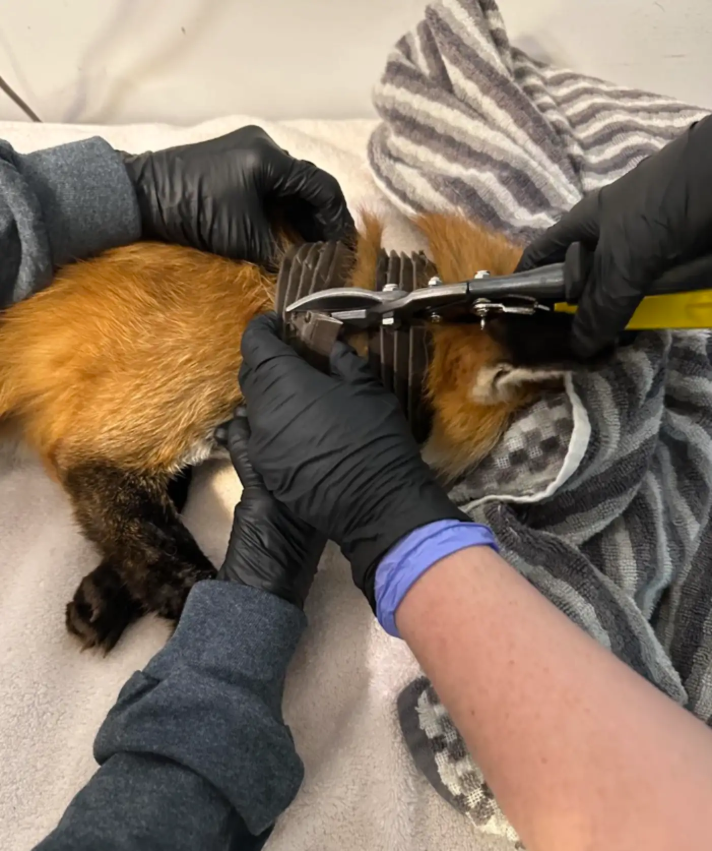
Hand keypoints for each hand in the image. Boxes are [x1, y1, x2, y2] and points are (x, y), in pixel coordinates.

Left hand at [120, 125, 353, 265]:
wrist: (140, 197)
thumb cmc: (193, 212)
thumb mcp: (243, 238)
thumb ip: (279, 253)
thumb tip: (306, 273)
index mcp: (271, 158)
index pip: (323, 187)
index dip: (338, 221)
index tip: (346, 248)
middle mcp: (264, 146)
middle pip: (308, 185)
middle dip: (321, 221)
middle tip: (331, 252)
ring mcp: (247, 151)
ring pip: (289, 187)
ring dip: (301, 217)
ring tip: (311, 249)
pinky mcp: (233, 163)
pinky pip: (270, 186)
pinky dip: (281, 210)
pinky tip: (285, 235)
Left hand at [237, 313, 466, 606]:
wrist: (377, 503)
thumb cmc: (376, 438)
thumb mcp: (367, 387)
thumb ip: (341, 359)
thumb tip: (328, 343)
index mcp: (284, 383)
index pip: (255, 343)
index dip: (262, 328)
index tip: (277, 324)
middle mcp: (262, 412)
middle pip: (250, 375)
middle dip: (266, 361)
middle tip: (292, 358)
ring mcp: (260, 446)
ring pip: (252, 409)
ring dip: (268, 396)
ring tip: (296, 396)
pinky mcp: (265, 472)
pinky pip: (258, 439)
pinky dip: (271, 426)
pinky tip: (296, 430)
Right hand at [516, 116, 711, 357]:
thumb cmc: (662, 205)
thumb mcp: (623, 258)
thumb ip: (600, 305)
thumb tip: (579, 347)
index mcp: (584, 225)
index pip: (542, 255)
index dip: (526, 282)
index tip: (518, 317)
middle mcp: (611, 238)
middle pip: (584, 282)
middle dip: (580, 314)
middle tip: (576, 346)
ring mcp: (646, 252)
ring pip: (622, 293)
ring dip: (620, 317)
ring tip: (612, 345)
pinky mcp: (678, 263)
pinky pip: (659, 296)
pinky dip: (656, 312)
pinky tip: (649, 326)